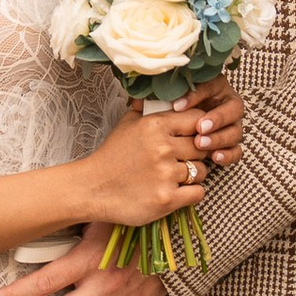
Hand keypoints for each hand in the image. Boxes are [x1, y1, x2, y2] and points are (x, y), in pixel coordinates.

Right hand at [81, 98, 226, 226]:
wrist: (93, 188)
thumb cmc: (111, 156)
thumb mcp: (127, 124)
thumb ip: (148, 109)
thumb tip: (164, 96)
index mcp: (155, 125)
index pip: (197, 119)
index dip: (199, 129)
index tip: (193, 137)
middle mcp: (163, 148)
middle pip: (202, 147)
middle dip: (196, 154)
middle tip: (183, 159)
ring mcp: (166, 174)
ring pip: (201, 171)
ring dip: (193, 175)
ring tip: (174, 176)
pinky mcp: (167, 199)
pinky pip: (198, 193)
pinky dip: (191, 193)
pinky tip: (176, 191)